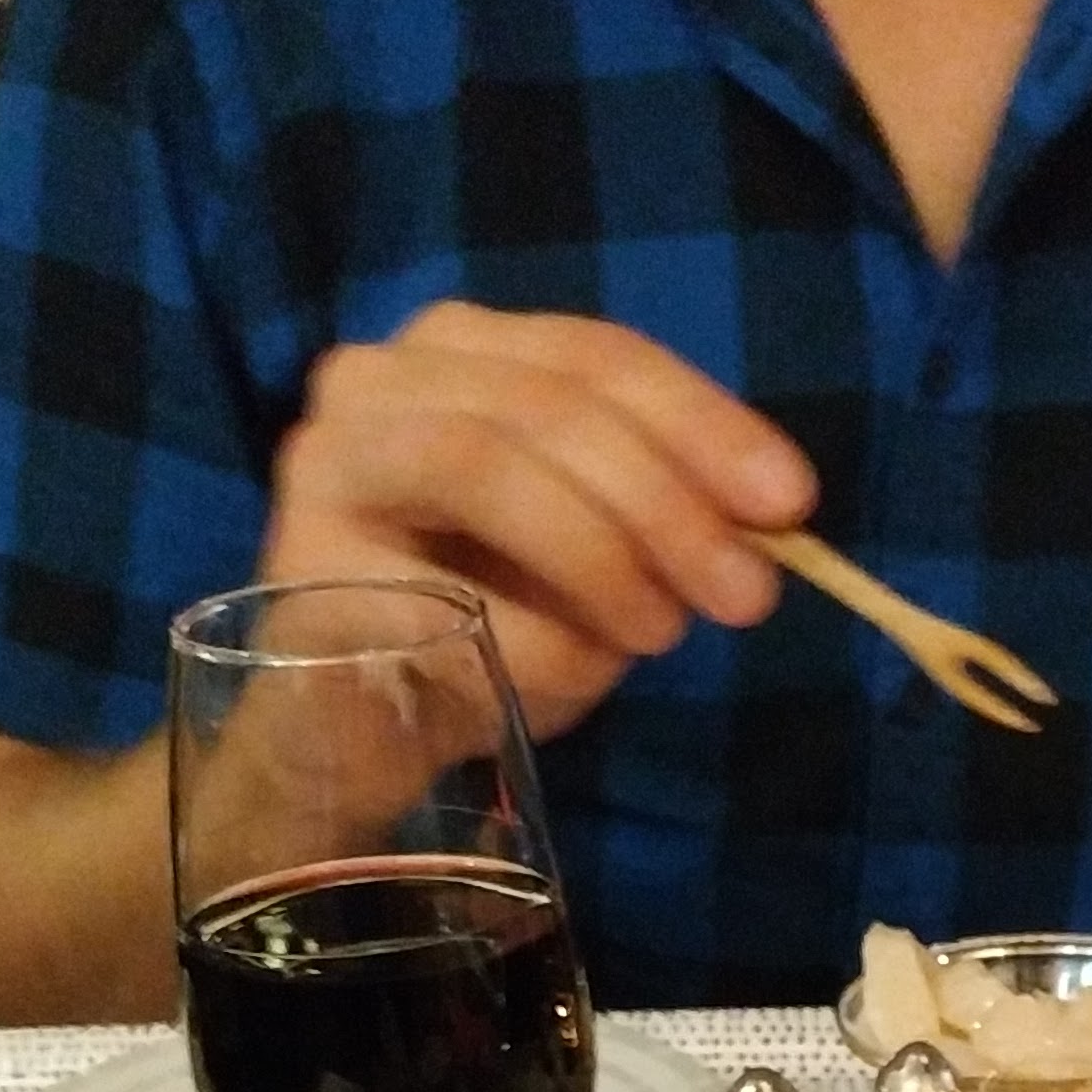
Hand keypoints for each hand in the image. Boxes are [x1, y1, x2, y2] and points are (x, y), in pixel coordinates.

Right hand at [260, 303, 817, 741]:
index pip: (596, 355)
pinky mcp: (301, 561)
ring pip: (489, 465)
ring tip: (660, 634)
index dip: (702, 422)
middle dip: (665, 499)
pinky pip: (442, 588)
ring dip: (601, 555)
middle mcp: (382, 376)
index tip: (791, 502)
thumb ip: (664, 516)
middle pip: (550, 404)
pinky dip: (534, 643)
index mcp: (464, 351)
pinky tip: (570, 680)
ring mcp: (329, 459)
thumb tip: (767, 521)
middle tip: (745, 595)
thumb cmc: (485, 637)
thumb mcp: (598, 560)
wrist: (356, 741)